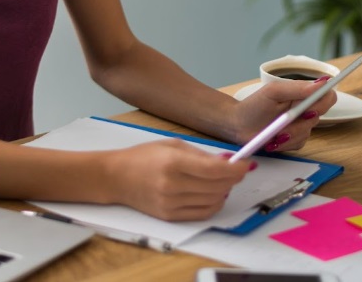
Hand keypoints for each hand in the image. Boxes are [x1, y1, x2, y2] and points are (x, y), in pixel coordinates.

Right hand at [102, 139, 252, 220]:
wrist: (116, 177)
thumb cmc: (143, 156)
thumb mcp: (172, 145)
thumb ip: (201, 155)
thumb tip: (228, 161)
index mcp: (174, 163)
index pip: (215, 170)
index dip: (235, 169)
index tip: (245, 165)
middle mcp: (173, 186)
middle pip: (217, 186)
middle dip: (232, 179)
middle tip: (236, 171)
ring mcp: (171, 204)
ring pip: (213, 201)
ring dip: (224, 191)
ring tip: (223, 181)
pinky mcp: (170, 216)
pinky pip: (202, 213)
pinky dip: (214, 204)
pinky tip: (214, 194)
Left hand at [232, 78, 337, 151]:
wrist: (238, 125)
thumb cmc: (253, 105)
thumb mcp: (273, 92)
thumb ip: (297, 88)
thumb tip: (322, 83)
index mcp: (302, 93)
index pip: (327, 95)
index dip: (323, 102)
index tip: (309, 109)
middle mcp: (304, 109)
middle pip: (319, 116)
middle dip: (300, 121)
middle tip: (284, 121)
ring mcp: (301, 125)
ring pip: (308, 132)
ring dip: (289, 133)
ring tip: (273, 132)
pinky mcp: (295, 140)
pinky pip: (299, 144)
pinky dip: (285, 143)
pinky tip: (273, 140)